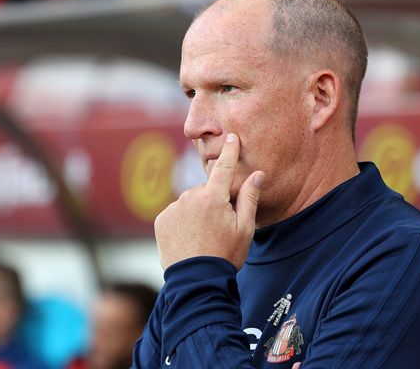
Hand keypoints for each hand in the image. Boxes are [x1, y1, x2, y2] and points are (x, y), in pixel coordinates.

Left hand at [154, 133, 264, 269]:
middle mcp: (190, 198)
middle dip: (215, 200)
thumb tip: (258, 174)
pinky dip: (183, 220)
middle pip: (207, 190)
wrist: (196, 282)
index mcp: (213, 198)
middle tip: (221, 226)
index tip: (231, 137)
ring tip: (204, 236)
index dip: (230, 151)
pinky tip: (190, 238)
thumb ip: (249, 198)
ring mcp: (174, 208)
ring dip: (198, 211)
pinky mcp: (161, 220)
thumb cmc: (225, 255)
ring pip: (191, 202)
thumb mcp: (245, 228)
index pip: (224, 167)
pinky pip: (177, 212)